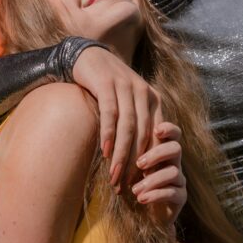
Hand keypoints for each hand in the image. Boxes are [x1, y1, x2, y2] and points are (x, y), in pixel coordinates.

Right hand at [71, 46, 162, 187]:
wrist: (88, 55)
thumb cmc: (107, 85)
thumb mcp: (127, 102)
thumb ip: (136, 123)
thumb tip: (140, 157)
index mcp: (153, 99)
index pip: (155, 135)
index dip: (150, 160)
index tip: (141, 182)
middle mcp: (143, 92)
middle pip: (142, 135)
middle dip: (134, 163)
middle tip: (126, 186)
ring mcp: (125, 87)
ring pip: (127, 127)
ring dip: (121, 154)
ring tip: (114, 176)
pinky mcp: (107, 84)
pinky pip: (110, 114)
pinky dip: (109, 134)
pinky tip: (105, 152)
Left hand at [130, 122, 185, 225]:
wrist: (146, 214)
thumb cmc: (134, 185)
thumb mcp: (130, 167)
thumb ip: (127, 153)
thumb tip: (110, 140)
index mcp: (164, 151)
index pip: (174, 133)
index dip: (168, 128)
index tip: (156, 130)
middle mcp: (175, 163)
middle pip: (175, 148)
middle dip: (156, 154)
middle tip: (139, 164)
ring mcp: (179, 180)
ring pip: (173, 172)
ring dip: (152, 180)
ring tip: (134, 190)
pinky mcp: (181, 197)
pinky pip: (172, 192)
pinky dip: (155, 195)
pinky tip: (141, 199)